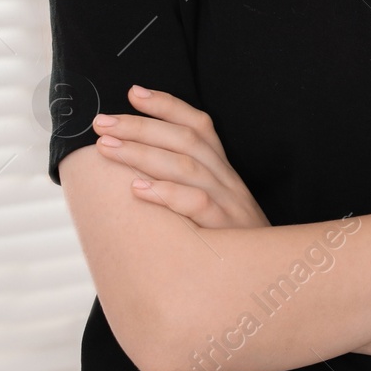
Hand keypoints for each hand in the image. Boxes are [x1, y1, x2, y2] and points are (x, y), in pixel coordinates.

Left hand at [90, 86, 270, 228]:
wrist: (268, 278)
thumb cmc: (230, 244)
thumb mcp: (213, 208)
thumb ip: (185, 186)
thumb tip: (135, 171)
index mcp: (222, 171)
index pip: (199, 125)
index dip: (168, 106)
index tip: (133, 92)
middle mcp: (227, 180)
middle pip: (186, 140)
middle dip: (141, 126)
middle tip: (101, 123)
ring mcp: (229, 204)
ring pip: (187, 166)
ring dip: (142, 154)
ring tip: (107, 148)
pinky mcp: (227, 231)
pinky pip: (198, 205)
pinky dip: (167, 194)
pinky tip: (137, 190)